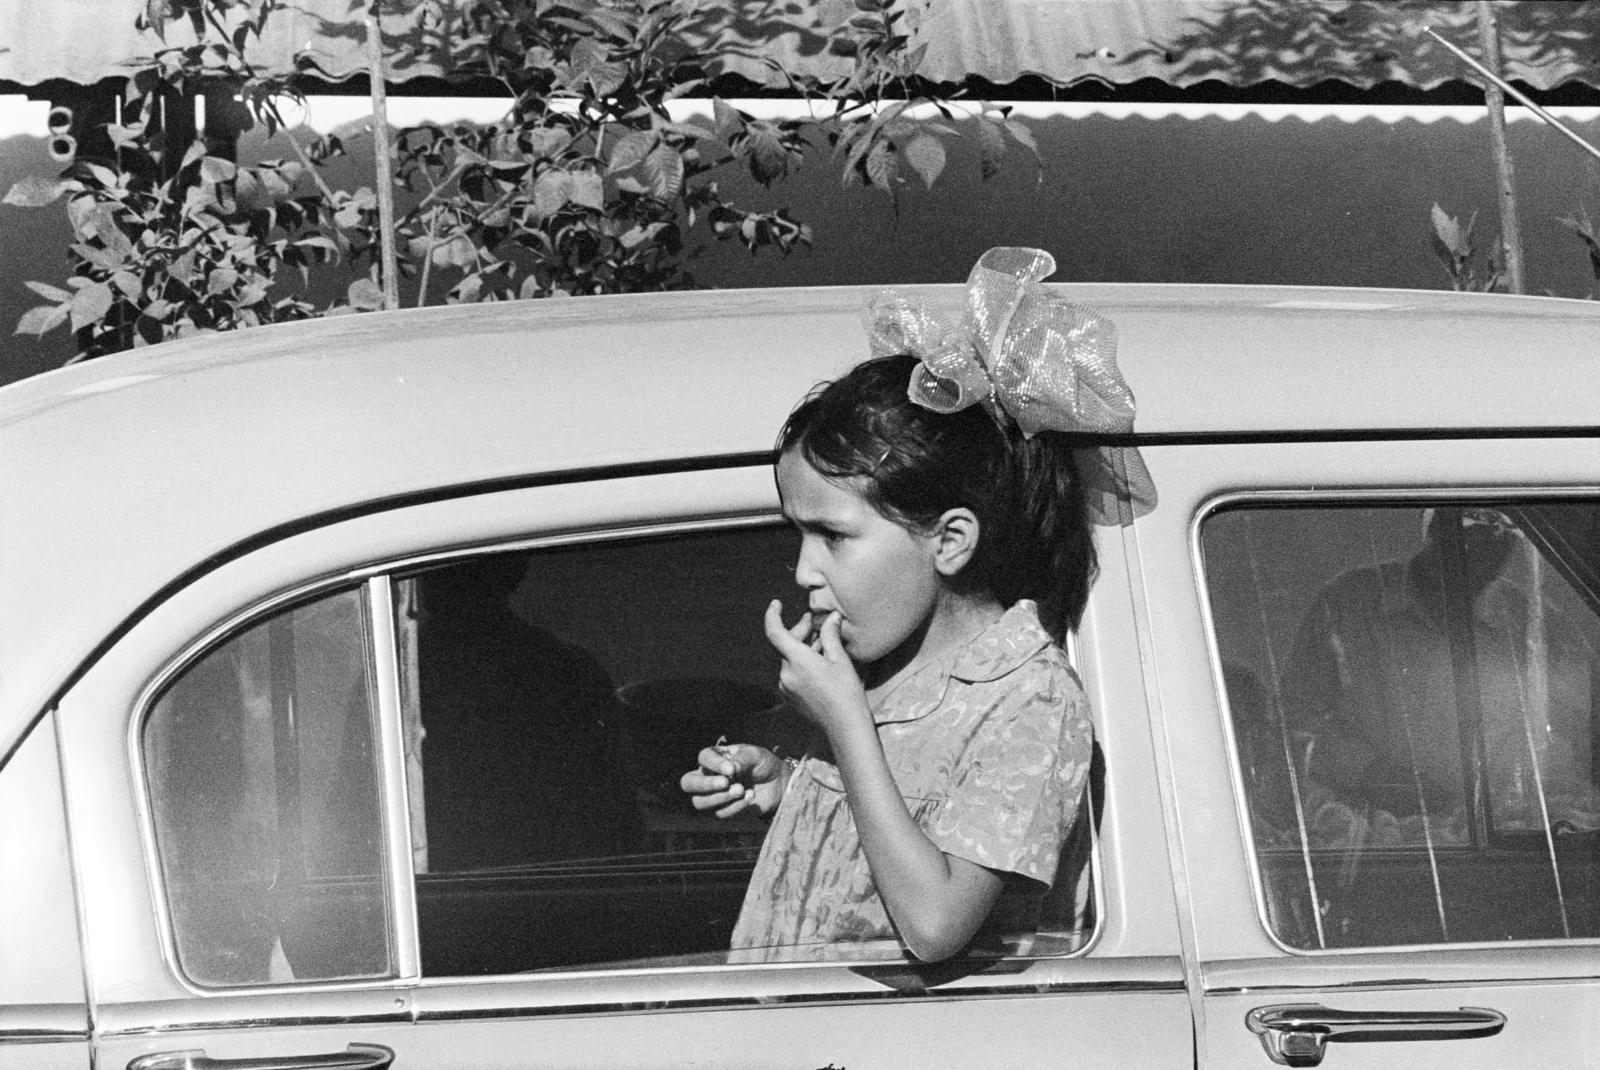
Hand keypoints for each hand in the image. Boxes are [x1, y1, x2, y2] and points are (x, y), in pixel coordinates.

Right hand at [680, 742, 785, 817]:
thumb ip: (742, 759)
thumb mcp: (755, 755)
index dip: (714, 764)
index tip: (732, 769)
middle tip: (725, 783)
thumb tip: (730, 769)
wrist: (778, 783)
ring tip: (741, 790)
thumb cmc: (763, 763)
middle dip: (704, 785)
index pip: (703, 758)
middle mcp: (709, 776)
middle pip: (688, 783)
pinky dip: (736, 806)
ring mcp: (714, 795)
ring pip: (699, 802)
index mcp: (715, 757)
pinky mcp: (724, 810)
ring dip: (719, 798)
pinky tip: (750, 797)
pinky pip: (720, 813)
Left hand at [763, 600, 869, 737]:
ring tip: (822, 642)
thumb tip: (831, 617)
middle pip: (785, 645)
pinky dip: (801, 662)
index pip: (775, 633)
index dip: (773, 615)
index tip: (776, 604)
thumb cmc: (846, 692)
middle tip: (816, 623)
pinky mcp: (790, 696)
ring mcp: (786, 686)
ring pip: (789, 658)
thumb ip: (830, 636)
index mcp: (797, 661)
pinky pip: (791, 672)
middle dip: (800, 631)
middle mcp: (786, 673)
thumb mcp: (840, 660)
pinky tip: (818, 661)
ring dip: (802, 647)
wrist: (845, 726)